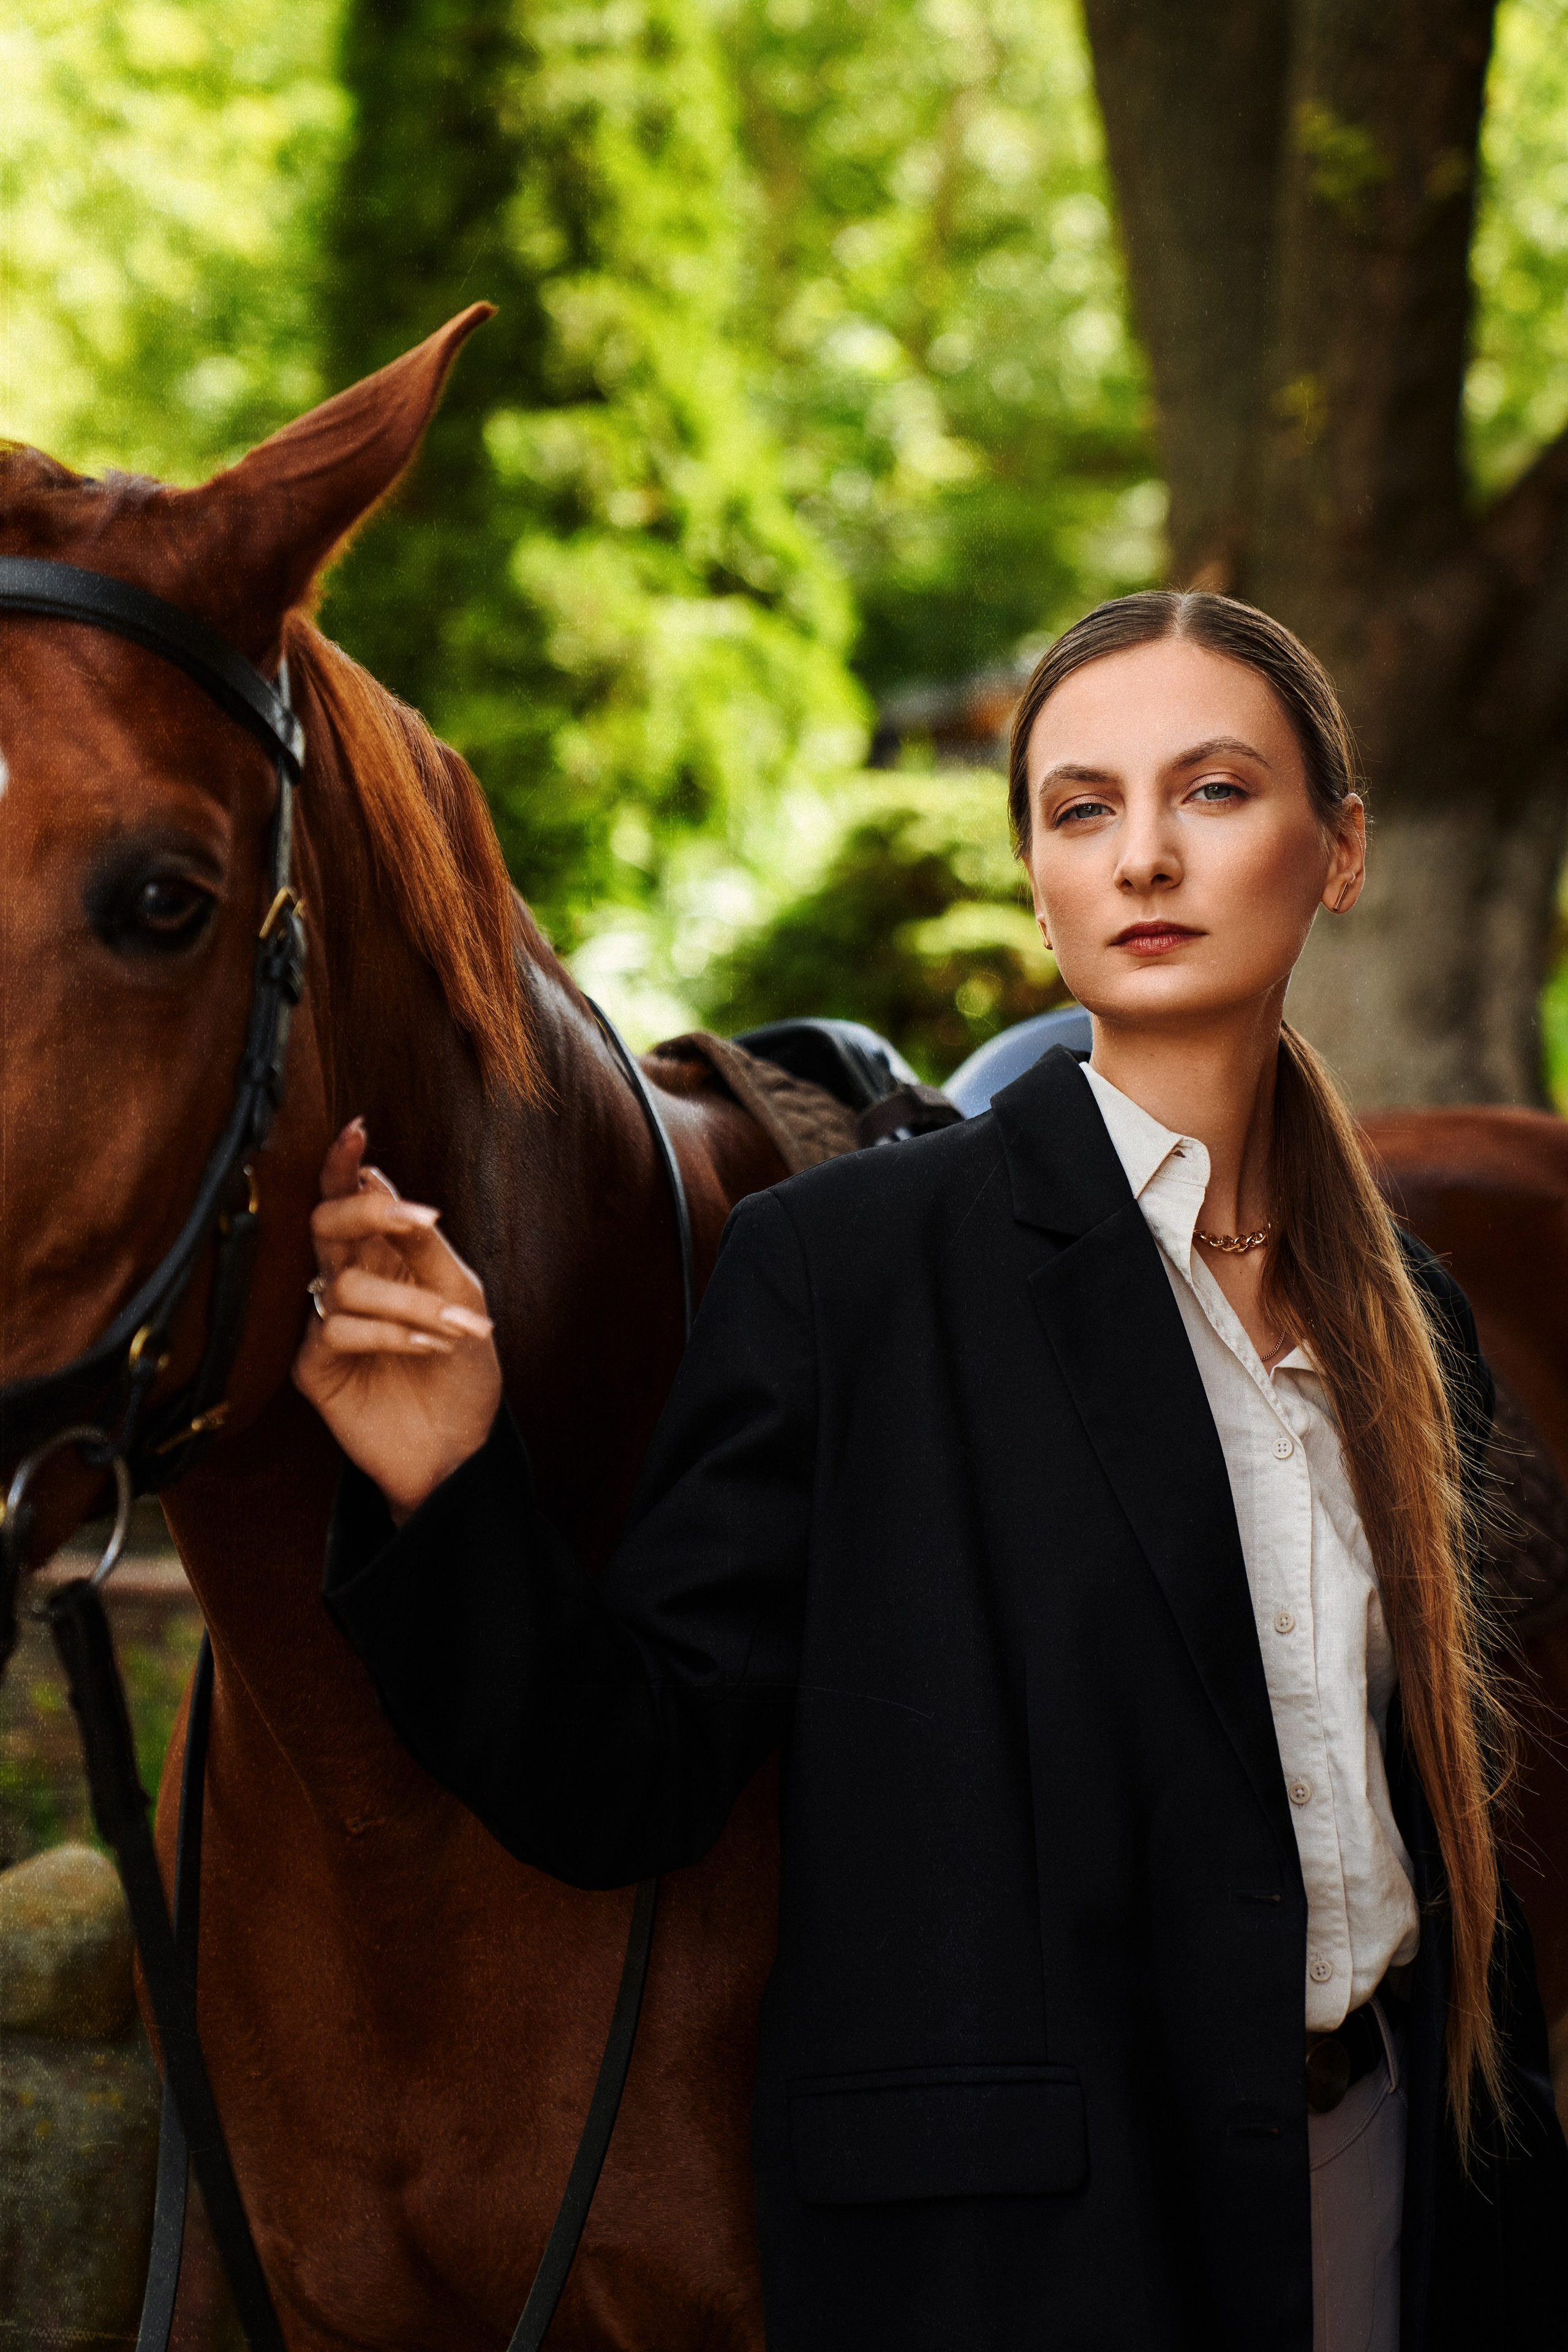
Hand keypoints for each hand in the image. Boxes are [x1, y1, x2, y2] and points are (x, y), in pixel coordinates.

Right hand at [292, 1120, 502, 1520]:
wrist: (459, 1447)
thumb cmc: (463, 1369)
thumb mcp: (462, 1293)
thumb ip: (423, 1243)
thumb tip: (379, 1180)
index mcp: (381, 1254)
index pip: (351, 1198)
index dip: (345, 1164)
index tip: (356, 1130)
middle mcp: (346, 1279)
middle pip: (328, 1223)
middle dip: (370, 1212)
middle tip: (419, 1220)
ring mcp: (325, 1321)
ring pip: (345, 1281)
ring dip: (410, 1299)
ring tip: (456, 1325)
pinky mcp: (314, 1364)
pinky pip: (337, 1328)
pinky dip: (389, 1331)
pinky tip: (427, 1344)